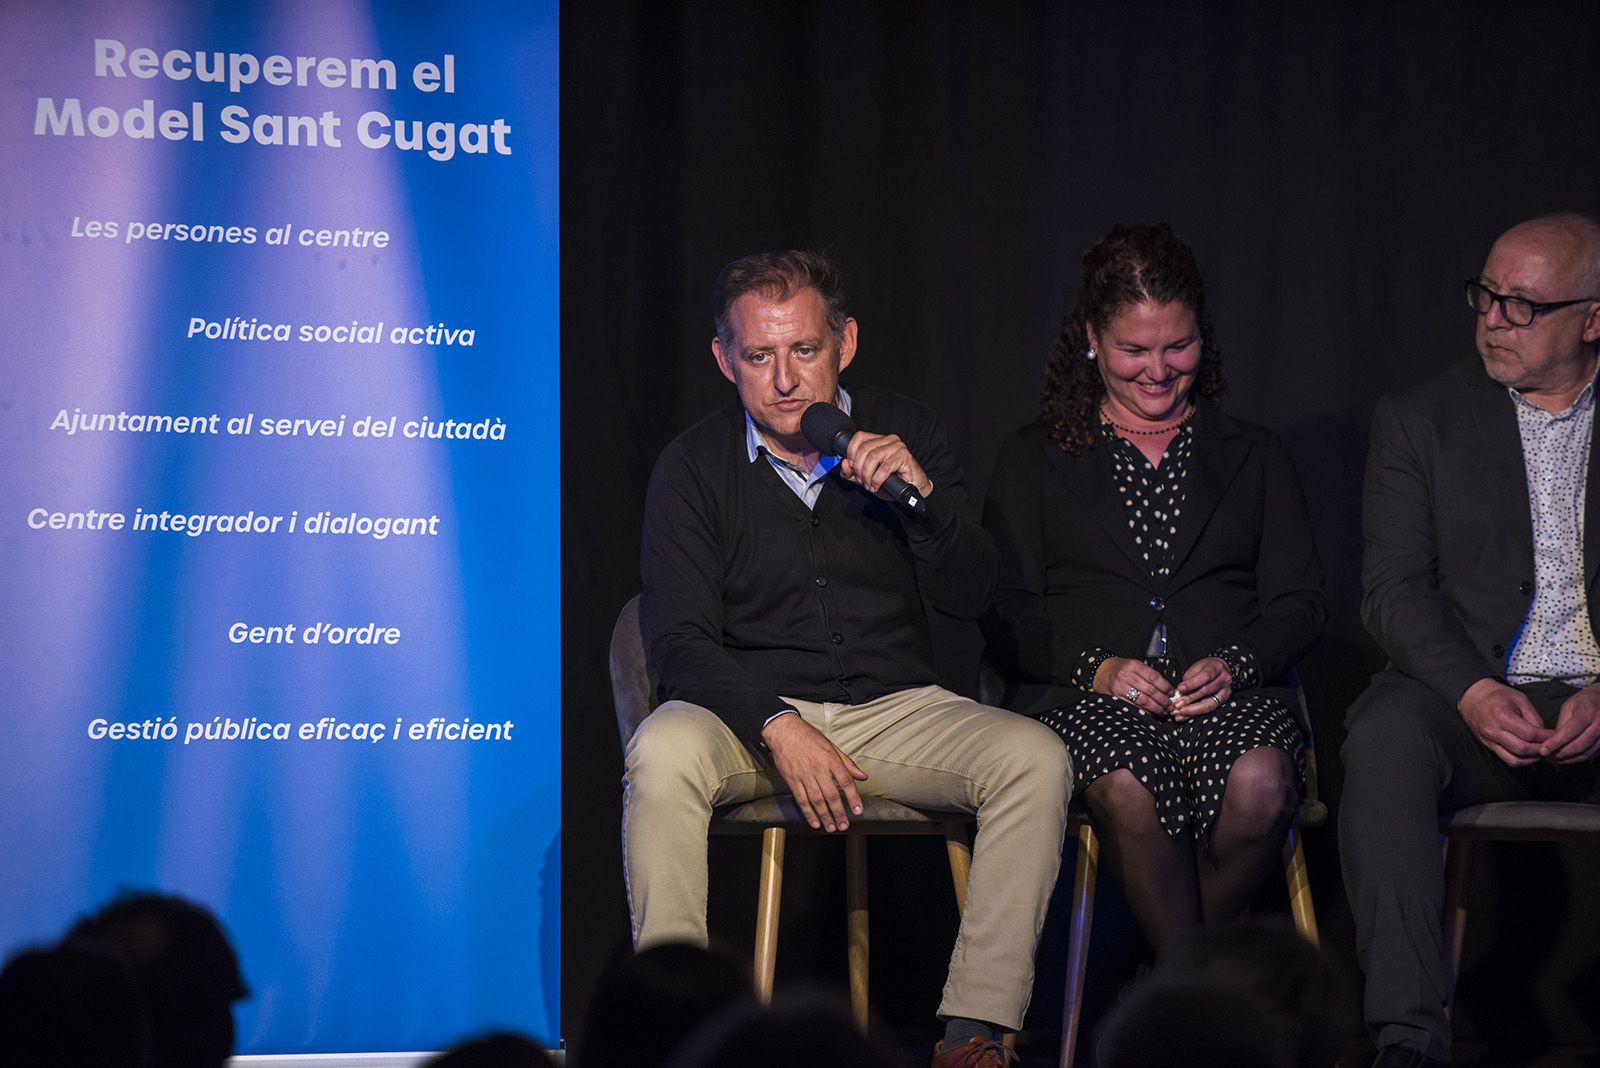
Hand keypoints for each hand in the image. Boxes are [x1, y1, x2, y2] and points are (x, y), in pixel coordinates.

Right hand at [760, 713, 867, 830]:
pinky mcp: (792, 780)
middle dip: (839, 813)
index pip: (846, 782)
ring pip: (817, 800)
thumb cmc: (809, 737)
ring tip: (831, 827)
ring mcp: (804, 775)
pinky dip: (808, 813)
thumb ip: (848, 763)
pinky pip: (801, 800)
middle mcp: (819, 769)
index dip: (853, 798)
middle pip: (832, 795)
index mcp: (831, 759)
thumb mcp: (832, 746)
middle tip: (844, 825)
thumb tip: (862, 776)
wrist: (784, 731)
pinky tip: (814, 822)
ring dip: (825, 816)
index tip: (858, 811)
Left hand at [838, 430, 931, 500]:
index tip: (851, 467)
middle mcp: (888, 440)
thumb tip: (844, 464)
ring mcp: (897, 446)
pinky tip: (876, 486)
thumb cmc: (892, 481)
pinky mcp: (904, 456)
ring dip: (867, 475)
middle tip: (861, 480)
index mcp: (879, 440)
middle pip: (864, 449)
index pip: (859, 437)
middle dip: (858, 468)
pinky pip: (884, 467)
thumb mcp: (867, 477)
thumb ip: (852, 473)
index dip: (850, 451)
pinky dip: (877, 479)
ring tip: (869, 485)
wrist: (913, 489)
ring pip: (873, 457)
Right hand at [1094, 657, 1174, 716]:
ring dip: (1156, 708)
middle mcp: (1127, 676)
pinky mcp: (1116, 697)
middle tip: (1170, 706)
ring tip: (1163, 711)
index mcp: (1134, 666)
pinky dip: (1144, 711)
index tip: (1171, 693)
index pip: (1154, 677)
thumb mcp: (1134, 665)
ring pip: (1143, 700)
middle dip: (1163, 700)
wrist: (1100, 671)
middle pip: (1151, 690)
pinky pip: (1133, 706)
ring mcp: (1120, 687)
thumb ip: (1148, 675)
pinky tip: (1150, 713)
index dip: (1165, 687)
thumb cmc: (1120, 669)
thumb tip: (1166, 689)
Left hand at [1171, 657, 1232, 720]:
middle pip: (1206, 691)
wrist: (1219, 671)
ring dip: (1191, 710)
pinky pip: (1208, 710)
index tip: (1180, 689)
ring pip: (1208, 704)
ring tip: (1178, 712)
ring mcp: (1225, 692)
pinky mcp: (1223, 702)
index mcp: (1217, 667)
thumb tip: (1177, 693)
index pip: (1205, 676)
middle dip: (1189, 699)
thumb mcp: (1196, 669)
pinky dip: (1193, 714)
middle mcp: (1224, 680)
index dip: (1192, 684)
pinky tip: (1183, 716)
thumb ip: (1189, 680)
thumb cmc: (1205, 669)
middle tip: (1176, 704)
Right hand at [1458, 678, 1551, 766]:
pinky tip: (1527, 754)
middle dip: (1540, 749)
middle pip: (1522, 749)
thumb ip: (1533, 717)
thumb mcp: (1519, 699)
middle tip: (1549, 745)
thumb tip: (1543, 733)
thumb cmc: (1495, 695)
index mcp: (1501, 715)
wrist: (1473, 697)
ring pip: (1514, 759)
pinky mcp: (1488, 746)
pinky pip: (1507, 759)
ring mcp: (1489, 740)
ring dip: (1530, 759)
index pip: (1529, 734)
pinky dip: (1520, 760)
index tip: (1554, 736)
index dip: (1546, 737)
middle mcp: (1493, 730)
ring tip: (1539, 751)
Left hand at [1541, 683, 1599, 764]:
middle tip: (1547, 756)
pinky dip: (1577, 759)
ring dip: (1568, 759)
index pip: (1570, 731)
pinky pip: (1591, 755)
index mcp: (1588, 712)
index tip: (1543, 750)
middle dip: (1560, 753)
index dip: (1555, 742)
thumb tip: (1551, 741)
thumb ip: (1562, 724)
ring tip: (1554, 759)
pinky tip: (1566, 758)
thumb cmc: (1585, 701)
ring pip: (1585, 753)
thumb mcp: (1569, 706)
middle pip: (1579, 745)